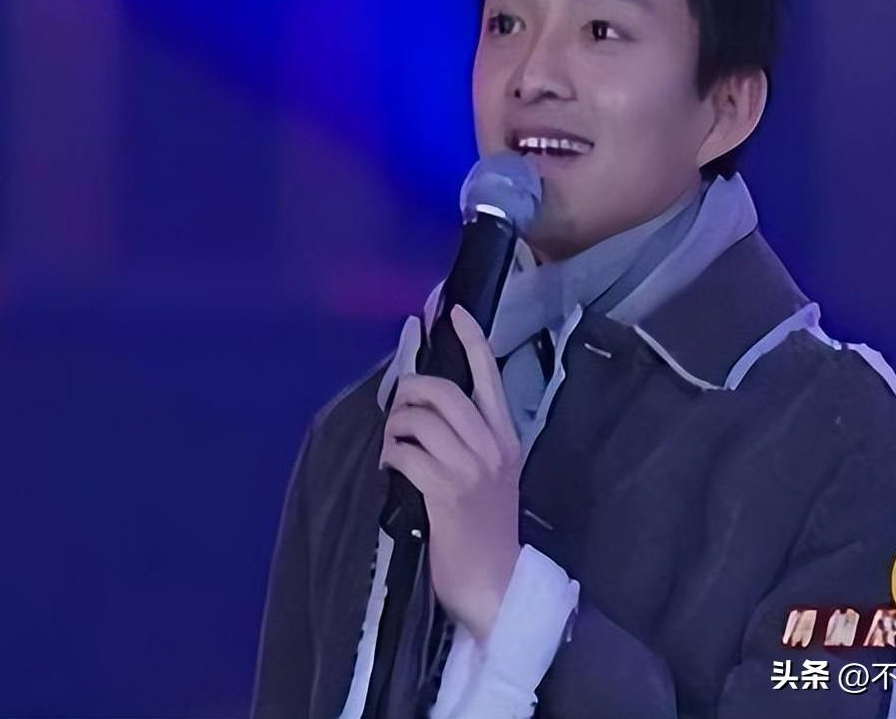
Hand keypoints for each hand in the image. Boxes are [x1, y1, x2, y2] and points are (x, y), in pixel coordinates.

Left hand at [379, 305, 522, 643]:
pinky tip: (391, 468)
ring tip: (393, 445)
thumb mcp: (489, 477)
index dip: (471, 341)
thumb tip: (428, 410)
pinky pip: (405, 453)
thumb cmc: (486, 531)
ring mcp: (470, 469)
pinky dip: (390, 455)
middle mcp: (492, 447)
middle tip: (398, 411)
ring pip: (419, 419)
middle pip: (443, 391)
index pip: (489, 377)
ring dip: (395, 427)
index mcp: (505, 438)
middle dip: (409, 392)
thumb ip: (468, 442)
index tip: (454, 312)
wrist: (496, 584)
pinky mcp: (446, 493)